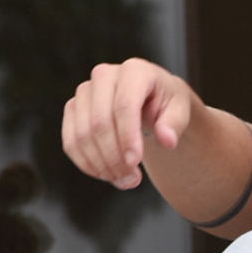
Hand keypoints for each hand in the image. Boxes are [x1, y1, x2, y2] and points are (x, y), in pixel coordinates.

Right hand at [62, 58, 191, 190]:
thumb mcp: (180, 111)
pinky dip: (87, 164)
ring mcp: (85, 91)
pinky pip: (71, 141)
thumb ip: (174, 124)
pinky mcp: (74, 108)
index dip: (127, 137)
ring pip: (82, 135)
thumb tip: (167, 140)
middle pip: (100, 122)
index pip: (123, 105)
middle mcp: (104, 75)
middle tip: (133, 180)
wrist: (150, 99)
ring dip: (101, 165)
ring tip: (124, 181)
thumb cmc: (166, 104)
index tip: (135, 163)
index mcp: (134, 71)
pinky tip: (107, 175)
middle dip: (115, 157)